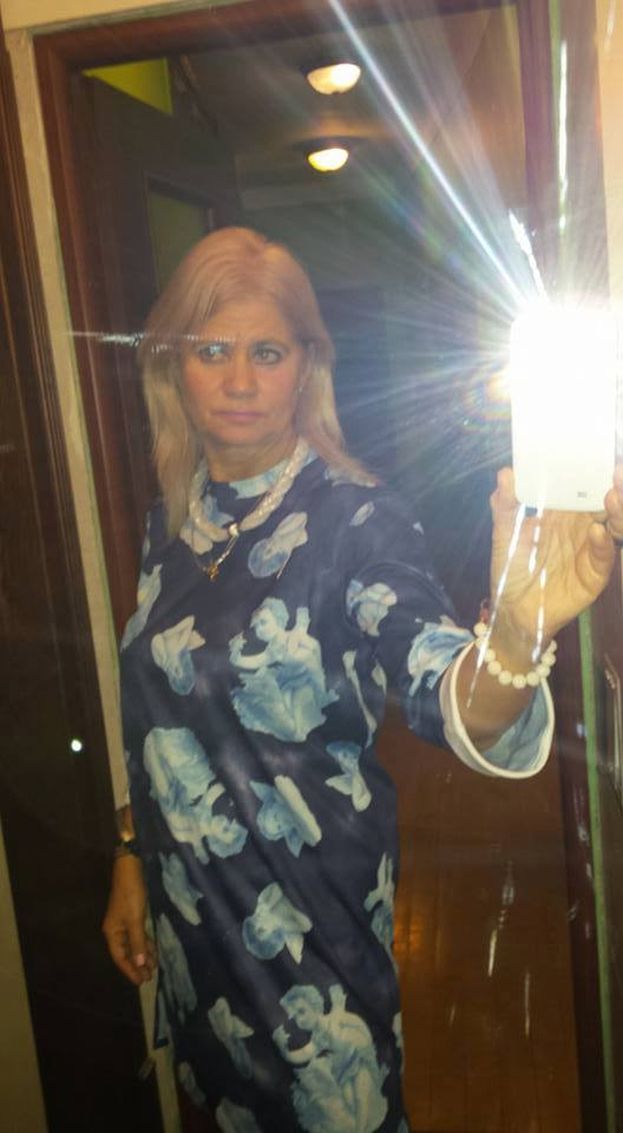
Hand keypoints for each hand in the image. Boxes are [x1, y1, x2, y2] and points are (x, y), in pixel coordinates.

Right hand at [102, 854, 156, 985]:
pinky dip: (145, 944)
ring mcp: (125, 923)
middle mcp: (116, 930)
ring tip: (153, 968)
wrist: (130, 870)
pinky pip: (138, 935)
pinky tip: (153, 951)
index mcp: (112, 933)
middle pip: (126, 953)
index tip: (140, 982)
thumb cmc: (131, 895)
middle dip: (137, 966)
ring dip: (142, 956)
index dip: (130, 970)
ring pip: (134, 945)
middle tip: (148, 979)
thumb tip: (138, 965)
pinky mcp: (133, 916)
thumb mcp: (135, 920)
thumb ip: (137, 942)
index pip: (120, 957)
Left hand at [488, 466, 622, 650]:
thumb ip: (505, 505)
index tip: (603, 454)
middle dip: (616, 485)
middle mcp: (582, 525)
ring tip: (613, 495)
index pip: (585, 485)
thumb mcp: (504, 533)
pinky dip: (602, 544)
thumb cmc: (511, 567)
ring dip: (618, 510)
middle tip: (618, 471)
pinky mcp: (594, 574)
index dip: (595, 470)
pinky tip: (598, 531)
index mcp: (563, 510)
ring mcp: (591, 548)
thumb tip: (505, 473)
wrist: (513, 609)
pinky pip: (603, 556)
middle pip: (607, 501)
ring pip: (614, 524)